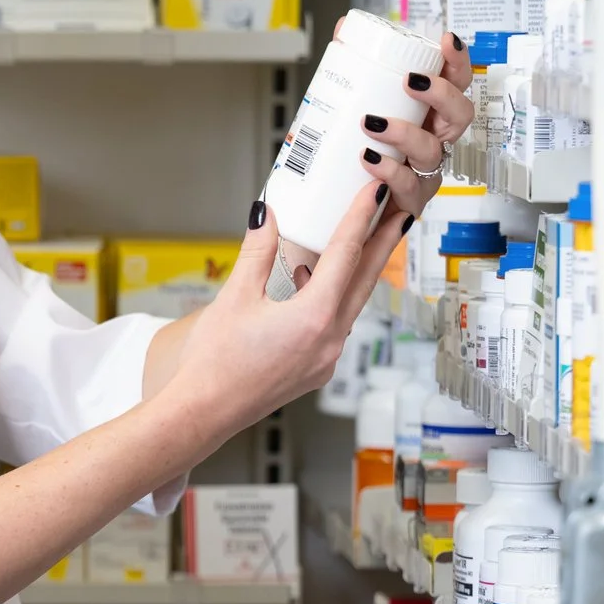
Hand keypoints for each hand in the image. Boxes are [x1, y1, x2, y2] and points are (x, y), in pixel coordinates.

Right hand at [163, 183, 402, 439]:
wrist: (204, 411)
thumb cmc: (214, 363)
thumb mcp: (234, 298)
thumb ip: (257, 253)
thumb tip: (266, 216)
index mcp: (313, 317)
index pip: (345, 255)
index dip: (361, 218)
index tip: (374, 192)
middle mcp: (330, 339)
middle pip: (365, 279)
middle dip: (382, 242)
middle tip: (398, 210)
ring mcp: (326, 356)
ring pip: (353, 302)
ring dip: (360, 269)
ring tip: (366, 241)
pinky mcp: (315, 366)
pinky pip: (336, 322)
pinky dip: (335, 296)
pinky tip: (318, 283)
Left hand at [354, 22, 477, 221]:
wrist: (340, 203)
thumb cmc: (358, 149)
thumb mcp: (355, 104)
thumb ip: (353, 68)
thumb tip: (344, 30)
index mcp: (428, 114)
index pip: (456, 83)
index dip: (458, 62)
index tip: (447, 41)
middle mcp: (434, 141)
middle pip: (460, 115)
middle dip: (442, 95)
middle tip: (412, 82)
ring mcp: (425, 171)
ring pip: (432, 151)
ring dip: (405, 133)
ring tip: (372, 123)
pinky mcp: (410, 200)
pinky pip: (409, 186)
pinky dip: (390, 172)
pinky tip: (370, 159)